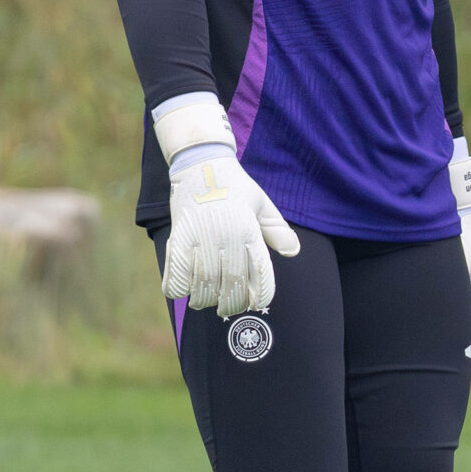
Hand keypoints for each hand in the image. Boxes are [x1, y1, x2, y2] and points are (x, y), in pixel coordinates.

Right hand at [161, 153, 300, 318]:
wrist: (201, 162)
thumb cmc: (236, 187)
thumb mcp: (262, 205)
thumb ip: (277, 231)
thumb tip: (294, 252)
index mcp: (250, 231)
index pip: (260, 274)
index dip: (260, 295)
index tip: (256, 303)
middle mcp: (228, 235)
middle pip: (231, 284)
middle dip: (230, 303)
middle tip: (227, 308)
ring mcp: (202, 236)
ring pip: (204, 282)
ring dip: (203, 299)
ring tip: (204, 303)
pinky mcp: (179, 235)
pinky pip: (177, 271)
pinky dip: (177, 287)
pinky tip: (182, 290)